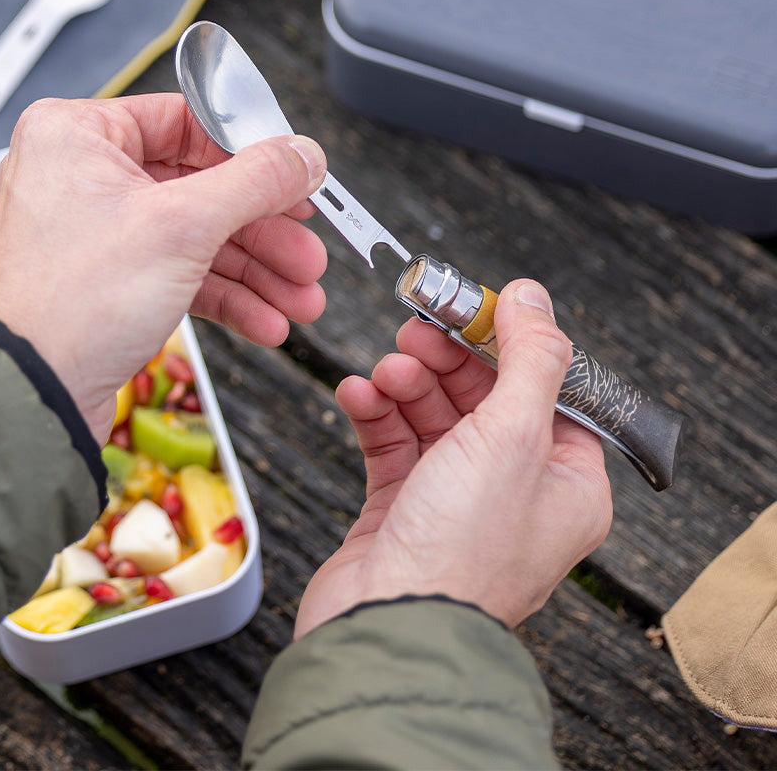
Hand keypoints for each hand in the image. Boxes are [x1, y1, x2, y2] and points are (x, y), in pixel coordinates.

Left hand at [0, 95, 327, 440]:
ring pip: (193, 236)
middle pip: (198, 185)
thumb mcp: (183, 226)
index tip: (296, 176)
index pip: (184, 121)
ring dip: (254, 270)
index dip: (250, 152)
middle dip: (262, 230)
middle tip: (307, 254)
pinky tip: (266, 320)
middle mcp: (79, 174)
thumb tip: (303, 155)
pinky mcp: (104, 281)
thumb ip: (254, 182)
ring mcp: (92, 230)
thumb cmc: (73, 303)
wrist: (33, 395)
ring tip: (301, 299)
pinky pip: (175, 273)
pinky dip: (223, 295)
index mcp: (75, 134)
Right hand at [296, 280, 611, 635]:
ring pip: (433, 415)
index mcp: (565, 483)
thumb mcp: (512, 436)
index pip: (547, 391)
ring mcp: (455, 500)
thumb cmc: (461, 550)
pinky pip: (392, 443)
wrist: (385, 626)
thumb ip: (528, 358)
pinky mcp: (402, 509)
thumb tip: (534, 296)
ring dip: (406, 384)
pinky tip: (356, 395)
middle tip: (415, 329)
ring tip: (385, 372)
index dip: (510, 345)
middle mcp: (515, 491)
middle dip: (446, 360)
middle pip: (483, 397)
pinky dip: (374, 413)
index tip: (474, 307)